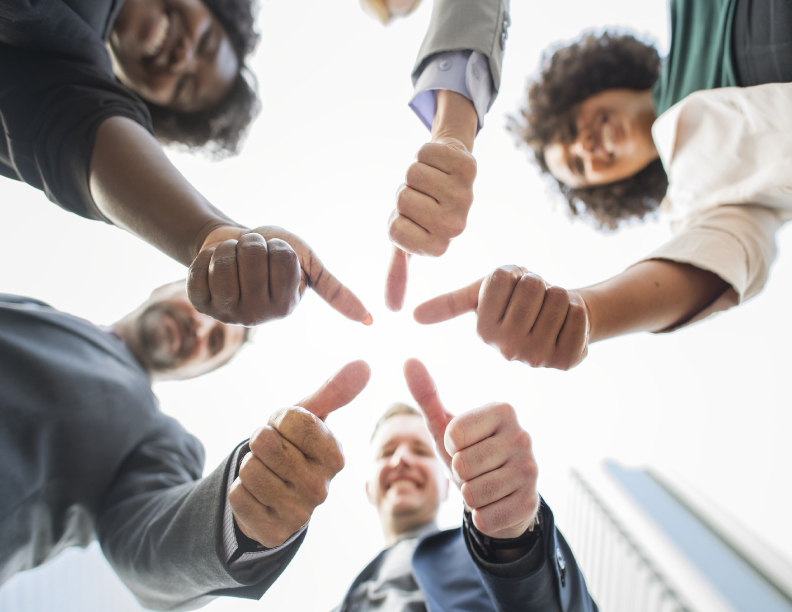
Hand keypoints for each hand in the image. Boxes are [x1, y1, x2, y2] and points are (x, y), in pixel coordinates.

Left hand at [189, 225, 371, 325]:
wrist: (234, 244)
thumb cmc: (275, 253)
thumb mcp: (309, 266)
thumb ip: (335, 292)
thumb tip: (370, 321)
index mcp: (286, 307)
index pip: (283, 260)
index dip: (277, 247)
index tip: (274, 255)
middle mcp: (257, 317)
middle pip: (252, 258)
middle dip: (252, 243)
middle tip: (251, 253)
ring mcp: (226, 312)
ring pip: (225, 262)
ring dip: (228, 247)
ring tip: (233, 256)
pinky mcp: (199, 303)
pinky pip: (199, 269)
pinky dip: (205, 255)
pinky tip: (212, 263)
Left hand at [228, 360, 371, 546]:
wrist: (275, 496)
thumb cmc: (294, 448)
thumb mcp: (311, 417)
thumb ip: (335, 391)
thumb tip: (364, 364)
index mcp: (336, 457)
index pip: (292, 418)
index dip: (280, 419)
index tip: (286, 431)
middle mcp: (322, 488)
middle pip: (265, 441)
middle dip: (261, 442)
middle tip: (273, 455)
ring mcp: (299, 513)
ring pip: (249, 468)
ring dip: (250, 467)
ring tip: (266, 474)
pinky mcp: (273, 532)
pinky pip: (237, 495)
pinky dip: (239, 491)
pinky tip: (257, 497)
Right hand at [385, 137, 475, 310]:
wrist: (450, 172)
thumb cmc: (423, 209)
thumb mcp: (408, 242)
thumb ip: (399, 274)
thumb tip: (390, 309)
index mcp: (439, 246)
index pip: (393, 230)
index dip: (394, 217)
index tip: (411, 219)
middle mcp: (456, 226)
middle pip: (402, 200)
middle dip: (404, 192)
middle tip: (421, 196)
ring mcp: (465, 196)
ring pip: (412, 174)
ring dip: (414, 172)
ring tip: (430, 180)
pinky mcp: (468, 167)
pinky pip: (425, 152)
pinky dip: (426, 153)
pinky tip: (440, 163)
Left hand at [404, 358, 538, 539]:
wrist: (500, 494)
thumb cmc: (469, 453)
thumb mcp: (445, 426)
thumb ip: (426, 395)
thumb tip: (409, 361)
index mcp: (503, 411)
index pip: (454, 435)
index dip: (450, 446)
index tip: (463, 446)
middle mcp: (523, 436)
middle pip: (462, 465)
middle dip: (460, 475)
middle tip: (475, 471)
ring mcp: (531, 470)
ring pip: (473, 493)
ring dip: (470, 496)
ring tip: (483, 487)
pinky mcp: (530, 503)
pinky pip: (485, 517)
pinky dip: (482, 516)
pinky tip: (494, 505)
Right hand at [414, 266, 589, 370]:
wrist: (558, 319)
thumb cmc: (518, 300)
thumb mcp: (482, 294)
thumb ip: (450, 303)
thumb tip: (412, 316)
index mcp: (483, 332)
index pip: (502, 279)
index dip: (513, 275)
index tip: (513, 292)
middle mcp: (507, 350)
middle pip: (532, 287)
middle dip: (537, 284)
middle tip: (535, 301)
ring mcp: (538, 358)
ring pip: (557, 298)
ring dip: (558, 295)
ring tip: (550, 310)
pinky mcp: (567, 360)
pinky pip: (578, 314)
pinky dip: (577, 309)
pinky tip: (567, 322)